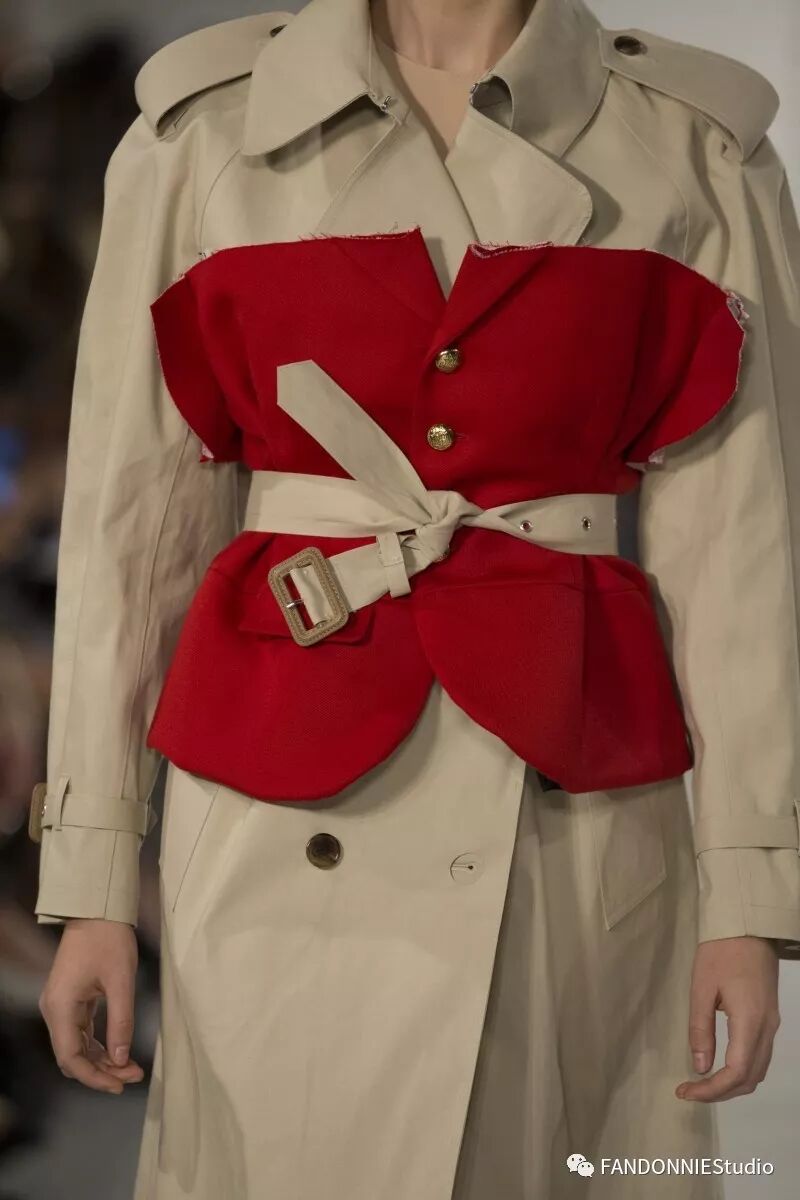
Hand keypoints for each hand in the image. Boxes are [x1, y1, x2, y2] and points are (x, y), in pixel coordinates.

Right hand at [38, 917, 145, 1093]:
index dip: (94, 1077)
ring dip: (102, 1060)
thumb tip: (122, 1059)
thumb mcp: (121, 981)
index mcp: (61, 1006)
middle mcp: (54, 1010)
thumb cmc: (109, 940)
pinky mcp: (70, 1000)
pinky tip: (120, 1052)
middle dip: (101, 1071)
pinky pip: (81, 1032)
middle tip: (132, 1077)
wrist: (97, 910)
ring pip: (77, 1046)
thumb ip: (122, 1021)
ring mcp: (60, 1005)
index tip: (120, 1085)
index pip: (71, 1057)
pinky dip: (99, 1045)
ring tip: (132, 1068)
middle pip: (71, 1056)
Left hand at [676, 936, 779, 1101]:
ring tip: (702, 1083)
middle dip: (720, 1092)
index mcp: (750, 1021)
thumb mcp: (701, 987)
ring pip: (758, 1070)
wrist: (749, 927)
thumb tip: (700, 1068)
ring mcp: (772, 1024)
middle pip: (750, 1078)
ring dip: (732, 1084)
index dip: (711, 1090)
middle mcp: (767, 1028)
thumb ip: (700, 1029)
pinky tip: (720, 1066)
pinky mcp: (770, 1017)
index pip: (736, 1073)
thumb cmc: (720, 953)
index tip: (685, 1091)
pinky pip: (760, 1056)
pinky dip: (742, 1070)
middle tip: (690, 1090)